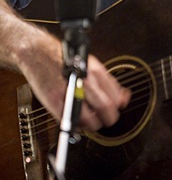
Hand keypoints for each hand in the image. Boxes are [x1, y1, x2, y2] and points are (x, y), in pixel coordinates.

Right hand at [16, 26, 130, 131]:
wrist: (39, 53)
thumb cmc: (64, 59)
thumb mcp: (91, 64)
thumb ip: (107, 81)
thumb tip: (124, 97)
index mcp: (95, 71)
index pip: (115, 96)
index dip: (117, 107)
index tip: (116, 109)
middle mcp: (85, 81)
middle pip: (105, 108)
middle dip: (109, 118)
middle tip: (106, 120)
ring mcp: (70, 92)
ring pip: (90, 119)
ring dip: (93, 124)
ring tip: (91, 122)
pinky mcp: (55, 102)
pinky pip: (70, 121)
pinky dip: (76, 126)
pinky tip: (77, 121)